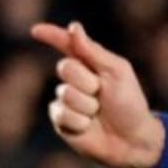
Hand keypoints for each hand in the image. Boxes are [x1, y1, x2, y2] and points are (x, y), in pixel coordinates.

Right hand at [29, 20, 166, 167]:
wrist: (131, 139)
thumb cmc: (129, 103)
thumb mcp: (116, 72)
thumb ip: (93, 51)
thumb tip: (74, 27)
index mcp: (89, 62)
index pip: (66, 44)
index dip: (50, 35)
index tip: (35, 31)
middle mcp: (74, 79)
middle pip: (65, 67)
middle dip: (86, 81)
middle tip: (101, 93)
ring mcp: (66, 100)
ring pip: (65, 94)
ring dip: (86, 105)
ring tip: (97, 113)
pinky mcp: (61, 121)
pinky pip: (60, 114)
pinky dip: (79, 121)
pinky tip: (87, 127)